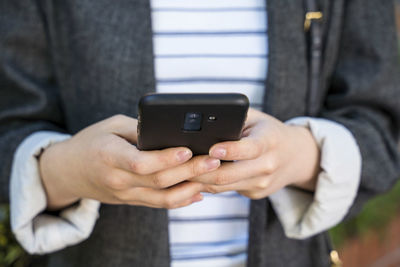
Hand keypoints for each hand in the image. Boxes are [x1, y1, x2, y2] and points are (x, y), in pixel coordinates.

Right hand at [39, 115, 219, 209]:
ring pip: (163, 198)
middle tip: (213, 160)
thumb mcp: (110, 126)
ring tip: (212, 176)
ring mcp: (125, 194)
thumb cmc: (91, 142)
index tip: (188, 150)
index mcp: (109, 156)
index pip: (141, 163)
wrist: (69, 171)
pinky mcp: (132, 201)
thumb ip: (138, 128)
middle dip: (189, 171)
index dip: (166, 159)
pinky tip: (198, 192)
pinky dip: (181, 200)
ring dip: (190, 188)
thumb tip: (169, 130)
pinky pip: (159, 204)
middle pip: (159, 181)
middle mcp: (118, 180)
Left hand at [191, 109, 319, 198]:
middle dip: (200, 171)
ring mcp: (262, 184)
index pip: (250, 148)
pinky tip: (193, 178)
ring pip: (223, 187)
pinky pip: (226, 191)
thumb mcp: (257, 118)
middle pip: (228, 174)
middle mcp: (268, 165)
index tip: (211, 149)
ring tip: (178, 172)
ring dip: (199, 181)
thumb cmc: (268, 131)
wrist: (297, 156)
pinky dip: (208, 185)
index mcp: (270, 141)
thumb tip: (202, 122)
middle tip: (179, 164)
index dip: (230, 150)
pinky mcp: (255, 194)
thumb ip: (234, 119)